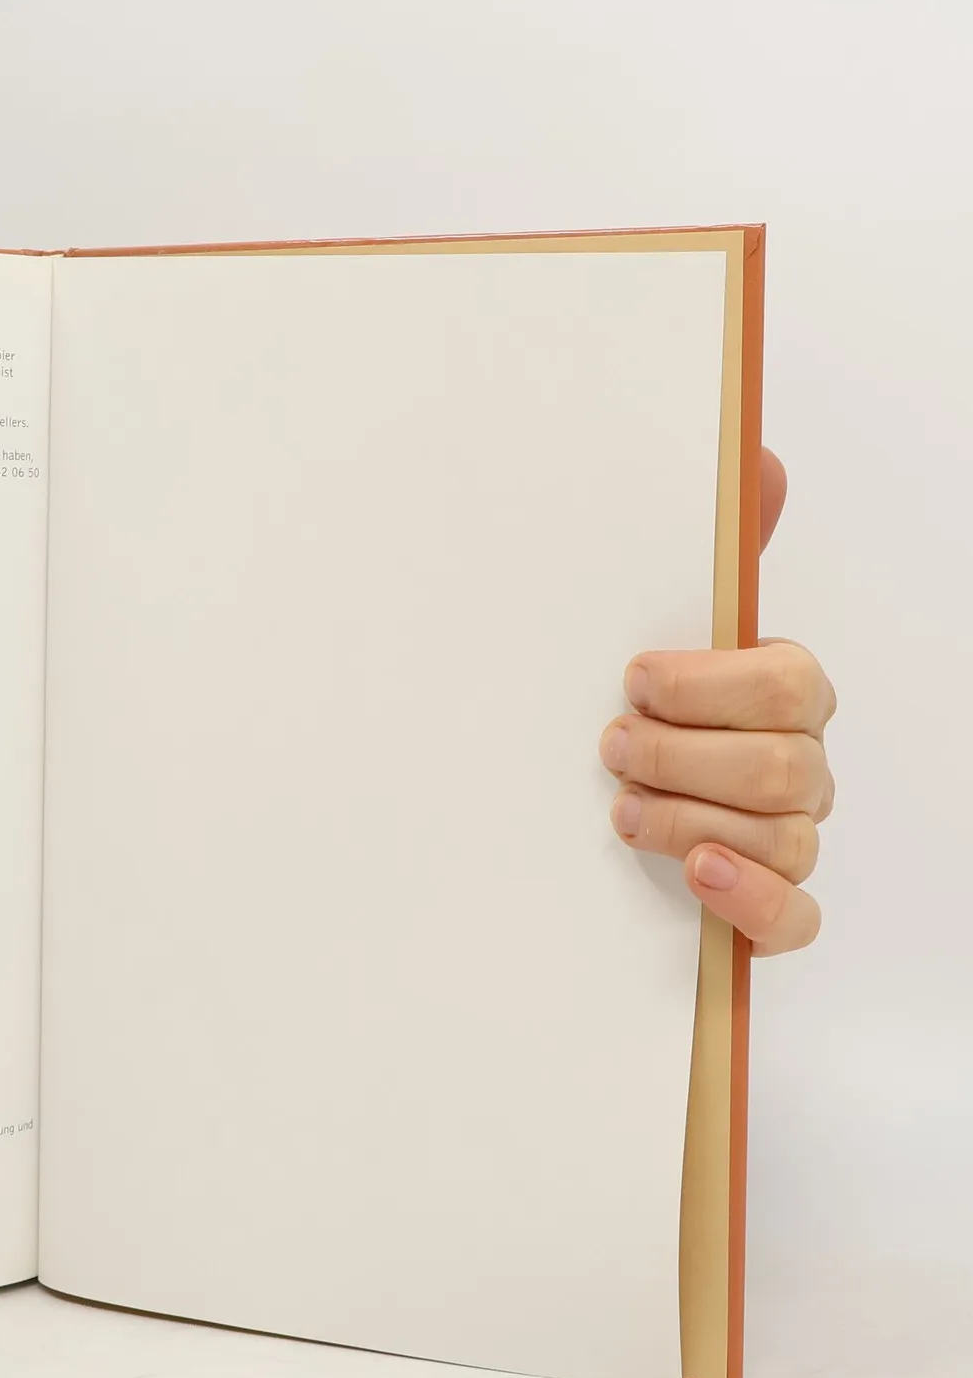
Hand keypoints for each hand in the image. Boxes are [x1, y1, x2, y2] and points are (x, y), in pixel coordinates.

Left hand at [600, 448, 833, 954]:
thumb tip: (756, 460)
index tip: (632, 679)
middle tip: (611, 747)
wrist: (579, 799)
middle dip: (685, 755)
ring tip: (621, 811)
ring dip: (690, 820)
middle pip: (784, 766)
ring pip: (784, 836)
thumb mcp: (651, 624)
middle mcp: (798, 766)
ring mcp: (788, 838)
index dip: (709, 685)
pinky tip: (699, 874)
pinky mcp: (768, 907)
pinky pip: (795, 918)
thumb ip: (710, 550)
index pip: (787, 683)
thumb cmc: (632, 705)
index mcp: (782, 692)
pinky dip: (751, 900)